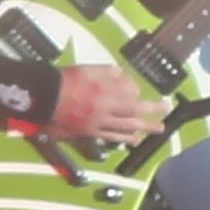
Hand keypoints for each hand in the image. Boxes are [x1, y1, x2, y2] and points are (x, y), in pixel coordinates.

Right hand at [51, 65, 167, 142]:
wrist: (43, 98)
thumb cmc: (64, 81)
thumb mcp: (87, 69)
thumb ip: (107, 72)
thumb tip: (121, 74)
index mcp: (105, 90)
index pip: (130, 93)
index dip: (138, 92)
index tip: (139, 91)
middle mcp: (105, 108)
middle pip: (134, 110)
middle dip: (152, 109)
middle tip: (166, 109)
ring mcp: (99, 122)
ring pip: (126, 126)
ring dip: (145, 127)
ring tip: (159, 128)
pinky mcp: (90, 132)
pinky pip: (111, 136)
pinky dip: (124, 139)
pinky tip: (134, 140)